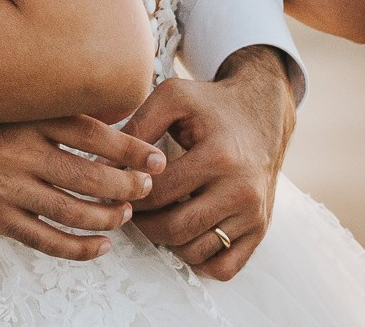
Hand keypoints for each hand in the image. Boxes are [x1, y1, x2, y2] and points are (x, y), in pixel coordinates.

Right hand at [0, 110, 166, 261]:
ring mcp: (7, 188)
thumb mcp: (11, 104)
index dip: (130, 148)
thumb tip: (115, 124)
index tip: (155, 158)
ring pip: (73, 212)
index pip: (93, 134)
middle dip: (127, 186)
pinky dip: (80, 248)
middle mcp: (19, 152)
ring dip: (108, 218)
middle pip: (90, 177)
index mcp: (28, 118)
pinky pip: (47, 240)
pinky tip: (101, 246)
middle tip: (146, 188)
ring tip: (126, 214)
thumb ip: (53, 113)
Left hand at [125, 45, 294, 280]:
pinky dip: (198, 260)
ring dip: (166, 242)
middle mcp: (241, 191)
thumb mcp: (174, 98)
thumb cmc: (213, 105)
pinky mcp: (259, 230)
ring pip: (196, 252)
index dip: (130, 193)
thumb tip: (102, 163)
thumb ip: (137, 126)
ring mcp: (253, 215)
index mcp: (219, 157)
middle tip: (129, 209)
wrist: (262, 113)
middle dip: (143, 224)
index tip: (117, 188)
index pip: (160, 193)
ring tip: (154, 217)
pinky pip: (223, 267)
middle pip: (175, 229)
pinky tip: (184, 235)